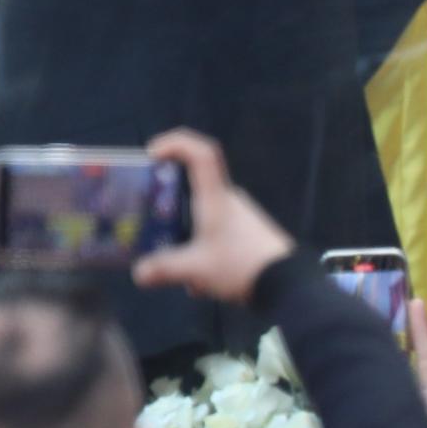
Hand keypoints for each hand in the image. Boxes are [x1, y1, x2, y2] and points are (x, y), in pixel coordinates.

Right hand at [127, 129, 294, 305]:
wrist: (288, 284)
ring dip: (183, 232)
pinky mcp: (246, 232)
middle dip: (167, 197)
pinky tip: (198, 280)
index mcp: (215, 198)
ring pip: (201, 213)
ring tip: (172, 260)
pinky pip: (214, 230)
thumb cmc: (240, 264)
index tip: (151, 153)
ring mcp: (239, 215)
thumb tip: (138, 274)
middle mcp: (228, 199)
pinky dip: (200, 247)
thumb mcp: (196, 270)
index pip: (201, 153)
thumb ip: (164, 269)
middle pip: (194, 183)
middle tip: (146, 213)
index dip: (175, 143)